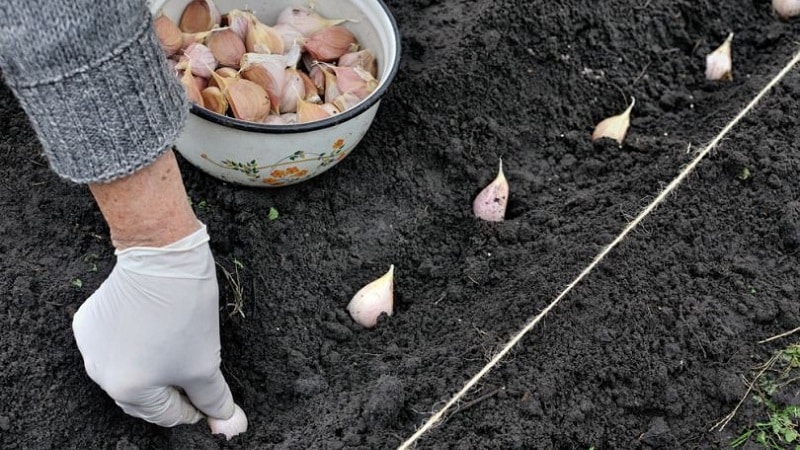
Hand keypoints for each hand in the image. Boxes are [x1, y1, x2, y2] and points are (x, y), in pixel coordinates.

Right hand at [71, 225, 246, 437]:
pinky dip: (134, 345)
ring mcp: (90, 346)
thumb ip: (214, 399)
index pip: (167, 415)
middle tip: (198, 372)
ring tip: (178, 347)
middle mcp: (99, 373)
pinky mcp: (88, 321)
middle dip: (173, 389)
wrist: (163, 256)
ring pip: (129, 370)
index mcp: (126, 389)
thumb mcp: (206, 362)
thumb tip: (228, 424)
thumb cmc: (183, 310)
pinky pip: (114, 346)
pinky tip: (154, 329)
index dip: (196, 407)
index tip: (210, 397)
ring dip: (153, 367)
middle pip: (145, 397)